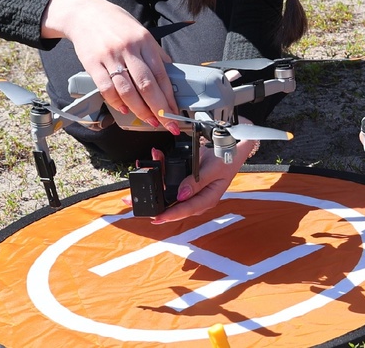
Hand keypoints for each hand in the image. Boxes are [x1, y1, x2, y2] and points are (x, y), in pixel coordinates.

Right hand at [43, 0, 179, 133]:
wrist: (84, 13)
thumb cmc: (115, 23)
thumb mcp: (141, 32)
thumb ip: (155, 52)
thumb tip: (170, 74)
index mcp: (144, 40)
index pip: (161, 73)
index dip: (169, 96)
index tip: (176, 111)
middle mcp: (128, 49)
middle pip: (147, 85)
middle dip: (159, 109)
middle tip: (168, 124)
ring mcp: (110, 57)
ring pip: (128, 90)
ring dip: (140, 110)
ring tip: (150, 121)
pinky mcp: (93, 64)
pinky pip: (107, 88)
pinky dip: (117, 102)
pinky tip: (125, 110)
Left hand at [121, 138, 251, 223]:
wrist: (233, 146)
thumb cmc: (227, 159)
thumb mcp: (214, 169)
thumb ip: (197, 182)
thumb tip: (181, 195)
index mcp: (206, 199)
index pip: (185, 210)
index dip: (169, 215)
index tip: (155, 218)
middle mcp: (196, 196)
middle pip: (171, 203)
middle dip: (152, 200)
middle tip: (131, 200)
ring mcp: (190, 188)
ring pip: (168, 190)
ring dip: (156, 178)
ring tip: (143, 168)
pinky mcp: (186, 179)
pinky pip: (171, 177)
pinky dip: (162, 167)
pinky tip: (155, 158)